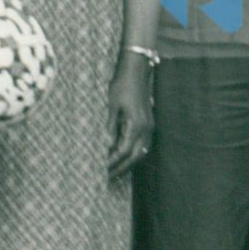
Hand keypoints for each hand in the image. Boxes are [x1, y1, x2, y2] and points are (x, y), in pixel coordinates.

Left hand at [107, 54, 154, 177]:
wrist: (136, 71)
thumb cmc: (121, 86)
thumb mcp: (111, 106)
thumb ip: (109, 127)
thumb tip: (105, 146)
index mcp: (136, 125)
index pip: (123, 151)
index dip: (112, 162)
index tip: (99, 170)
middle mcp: (146, 129)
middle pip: (135, 156)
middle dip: (121, 168)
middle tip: (106, 178)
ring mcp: (149, 127)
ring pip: (141, 152)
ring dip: (127, 163)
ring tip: (113, 171)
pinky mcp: (148, 124)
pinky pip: (142, 145)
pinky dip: (132, 154)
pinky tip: (122, 157)